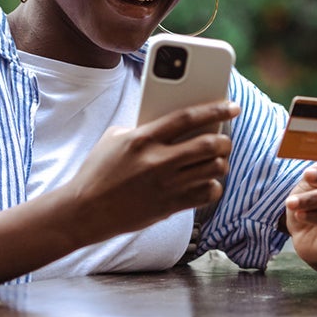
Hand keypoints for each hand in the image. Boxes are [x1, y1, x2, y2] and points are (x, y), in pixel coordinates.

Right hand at [61, 100, 239, 245]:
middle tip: (224, 140)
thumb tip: (176, 122)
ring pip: (214, 169)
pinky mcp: (170, 206)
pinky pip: (207, 194)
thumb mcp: (115, 139)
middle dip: (224, 140)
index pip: (188, 117)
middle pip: (210, 144)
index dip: (216, 108)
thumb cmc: (97, 171)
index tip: (233, 105)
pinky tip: (205, 183)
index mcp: (143, 138)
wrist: (84, 211)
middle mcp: (157, 161)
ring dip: (221, 163)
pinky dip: (213, 187)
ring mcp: (166, 185)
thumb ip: (145, 128)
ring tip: (215, 160)